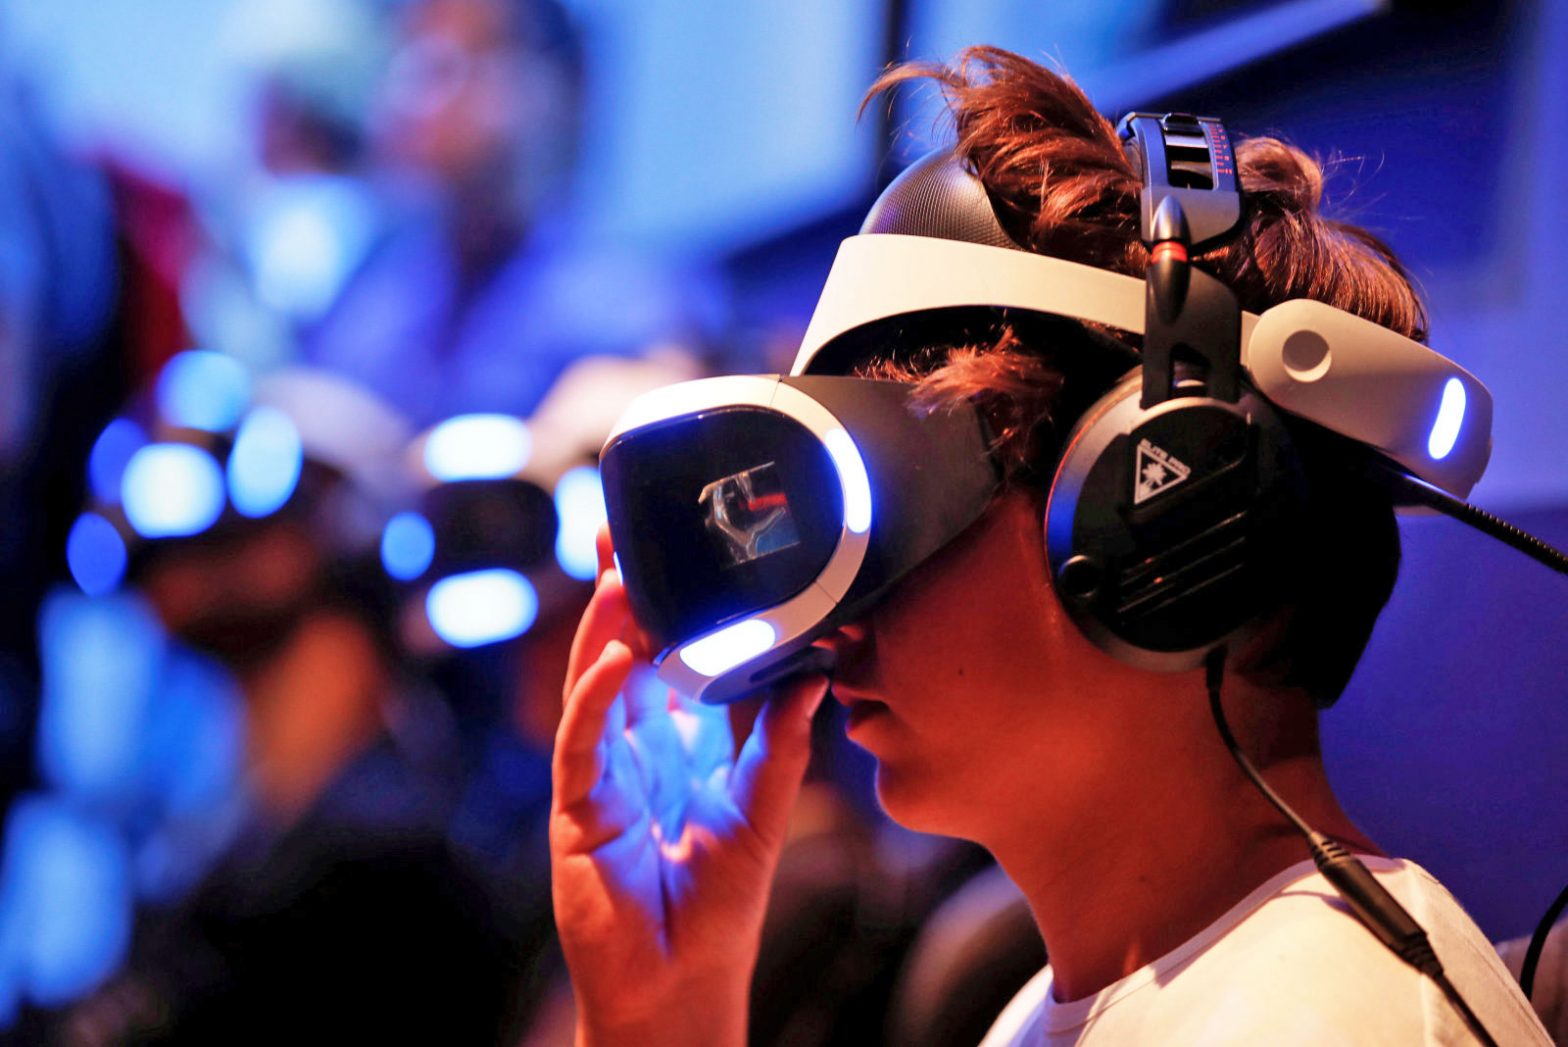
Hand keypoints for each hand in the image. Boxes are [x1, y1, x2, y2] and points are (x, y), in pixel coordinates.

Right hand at [550, 532, 827, 1046]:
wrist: (683, 984)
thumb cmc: (719, 904)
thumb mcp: (763, 808)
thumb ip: (784, 739)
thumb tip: (817, 665)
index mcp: (676, 743)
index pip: (668, 656)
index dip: (671, 603)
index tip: (681, 546)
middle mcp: (631, 748)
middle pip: (620, 653)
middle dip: (622, 594)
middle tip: (627, 530)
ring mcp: (599, 775)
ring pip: (592, 684)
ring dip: (604, 628)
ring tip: (623, 574)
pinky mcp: (577, 809)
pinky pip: (580, 742)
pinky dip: (594, 698)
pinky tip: (616, 660)